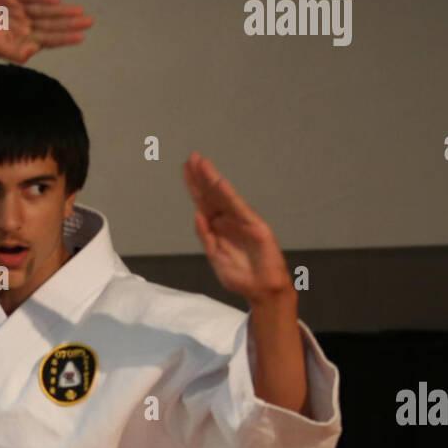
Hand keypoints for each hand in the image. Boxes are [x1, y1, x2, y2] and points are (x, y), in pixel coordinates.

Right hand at [0, 0, 93, 62]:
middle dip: (70, 23)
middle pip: (52, 23)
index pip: (49, 39)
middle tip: (90, 21)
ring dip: (62, 11)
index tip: (81, 37)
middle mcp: (25, 23)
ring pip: (45, 9)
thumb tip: (33, 51)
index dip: (65, 38)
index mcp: (24, 39)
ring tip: (79, 12)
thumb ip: (15, 53)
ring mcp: (19, 8)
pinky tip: (55, 0)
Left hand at [182, 152, 292, 301]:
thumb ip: (206, 236)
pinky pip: (239, 207)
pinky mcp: (255, 225)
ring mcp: (242, 221)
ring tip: (202, 163)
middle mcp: (229, 220)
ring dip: (213, 179)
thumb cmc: (240, 275)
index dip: (194, 186)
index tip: (185, 169)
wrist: (261, 289)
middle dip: (201, 177)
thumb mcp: (215, 256)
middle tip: (191, 158)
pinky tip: (219, 183)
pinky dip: (228, 195)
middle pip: (212, 195)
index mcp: (218, 227)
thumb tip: (196, 214)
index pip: (203, 202)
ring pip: (224, 197)